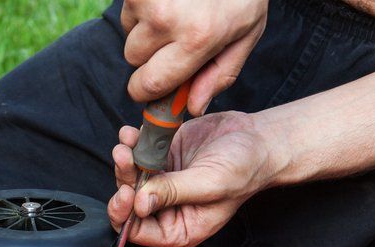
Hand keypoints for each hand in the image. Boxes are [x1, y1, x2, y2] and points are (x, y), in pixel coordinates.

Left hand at [107, 111, 278, 246]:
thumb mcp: (210, 184)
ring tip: (127, 142)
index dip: (126, 214)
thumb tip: (140, 204)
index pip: (137, 232)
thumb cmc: (244, 168)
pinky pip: (137, 155)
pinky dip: (131, 143)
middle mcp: (166, 210)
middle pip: (128, 203)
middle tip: (124, 157)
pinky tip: (132, 133)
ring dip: (124, 160)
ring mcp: (161, 184)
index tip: (127, 192)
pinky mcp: (161, 160)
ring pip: (129, 177)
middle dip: (123, 180)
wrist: (257, 138)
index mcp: (178, 228)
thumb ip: (174, 193)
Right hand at [121, 0, 267, 114]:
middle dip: (148, 58)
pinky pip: (128, 11)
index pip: (149, 84)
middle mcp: (167, 19)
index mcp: (197, 38)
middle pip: (133, 60)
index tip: (153, 88)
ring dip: (145, 31)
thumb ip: (220, 74)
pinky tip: (168, 0)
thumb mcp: (246, 32)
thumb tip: (191, 107)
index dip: (147, 90)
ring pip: (128, 34)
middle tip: (174, 41)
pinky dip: (143, 10)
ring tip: (176, 12)